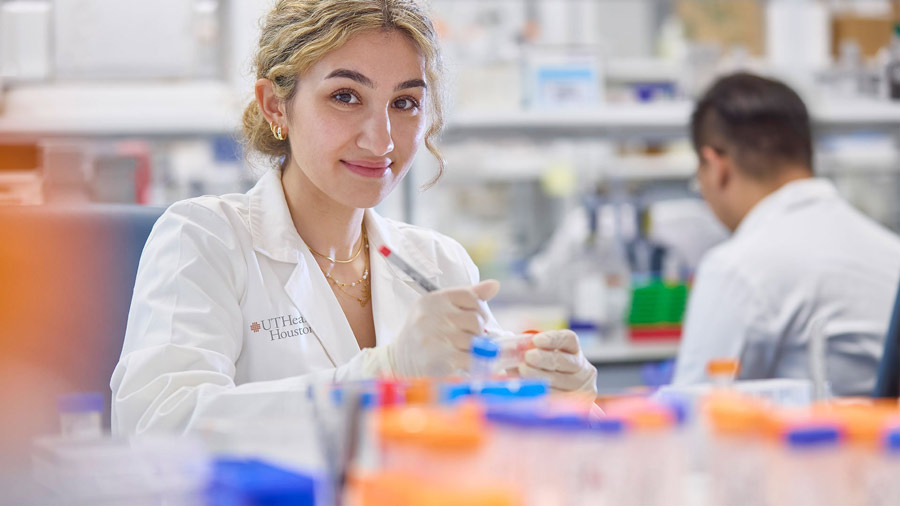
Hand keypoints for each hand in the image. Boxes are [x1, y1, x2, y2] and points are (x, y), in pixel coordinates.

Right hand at [386, 279, 500, 377]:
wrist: (399, 362)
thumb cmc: (424, 334)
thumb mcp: (439, 310)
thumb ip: (468, 296)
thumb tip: (495, 285)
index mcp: (433, 300)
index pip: (470, 296)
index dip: (478, 309)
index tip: (473, 320)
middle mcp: (432, 316)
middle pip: (475, 320)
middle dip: (476, 332)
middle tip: (465, 339)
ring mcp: (435, 337)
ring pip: (476, 341)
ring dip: (473, 349)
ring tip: (458, 352)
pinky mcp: (441, 359)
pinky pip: (472, 358)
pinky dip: (473, 363)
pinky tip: (462, 363)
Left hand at [518, 329, 597, 395]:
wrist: (564, 392)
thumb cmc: (546, 368)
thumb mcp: (540, 355)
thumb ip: (527, 350)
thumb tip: (510, 350)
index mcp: (573, 349)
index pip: (567, 339)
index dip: (553, 339)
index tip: (536, 340)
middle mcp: (581, 367)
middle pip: (563, 361)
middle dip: (544, 359)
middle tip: (528, 358)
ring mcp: (580, 386)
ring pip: (559, 382)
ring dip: (539, 377)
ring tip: (523, 372)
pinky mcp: (576, 403)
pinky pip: (557, 399)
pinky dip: (541, 393)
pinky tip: (529, 389)